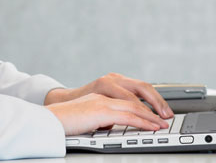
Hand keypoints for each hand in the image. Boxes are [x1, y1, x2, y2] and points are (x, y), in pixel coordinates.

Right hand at [46, 93, 170, 135]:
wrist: (48, 118)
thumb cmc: (65, 119)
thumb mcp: (90, 114)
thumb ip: (103, 116)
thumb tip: (113, 125)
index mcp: (105, 89)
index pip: (133, 91)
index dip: (149, 101)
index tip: (159, 111)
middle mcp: (107, 89)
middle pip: (140, 93)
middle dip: (156, 105)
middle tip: (167, 116)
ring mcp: (105, 98)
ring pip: (136, 105)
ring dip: (152, 115)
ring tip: (163, 124)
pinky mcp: (102, 110)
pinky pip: (129, 115)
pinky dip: (143, 122)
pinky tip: (152, 127)